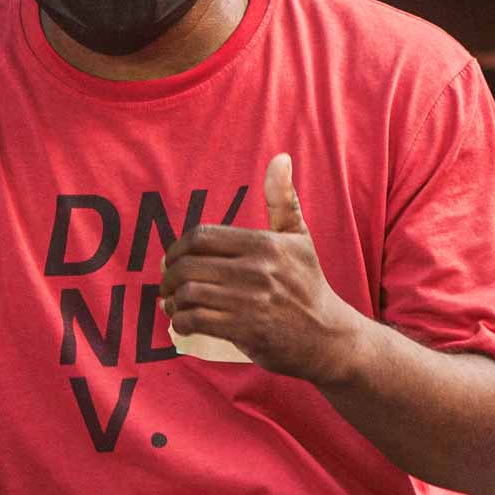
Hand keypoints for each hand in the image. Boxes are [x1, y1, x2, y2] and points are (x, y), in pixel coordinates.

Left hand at [160, 154, 362, 382]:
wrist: (327, 337)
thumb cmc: (308, 284)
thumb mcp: (300, 238)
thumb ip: (283, 199)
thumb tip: (280, 158)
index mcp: (264, 244)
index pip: (201, 237)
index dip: (177, 249)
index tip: (173, 260)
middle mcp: (257, 270)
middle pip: (189, 266)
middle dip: (168, 277)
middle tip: (167, 285)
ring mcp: (250, 301)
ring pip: (189, 294)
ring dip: (172, 302)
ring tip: (173, 305)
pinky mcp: (246, 330)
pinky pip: (197, 320)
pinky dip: (182, 322)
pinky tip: (184, 323)